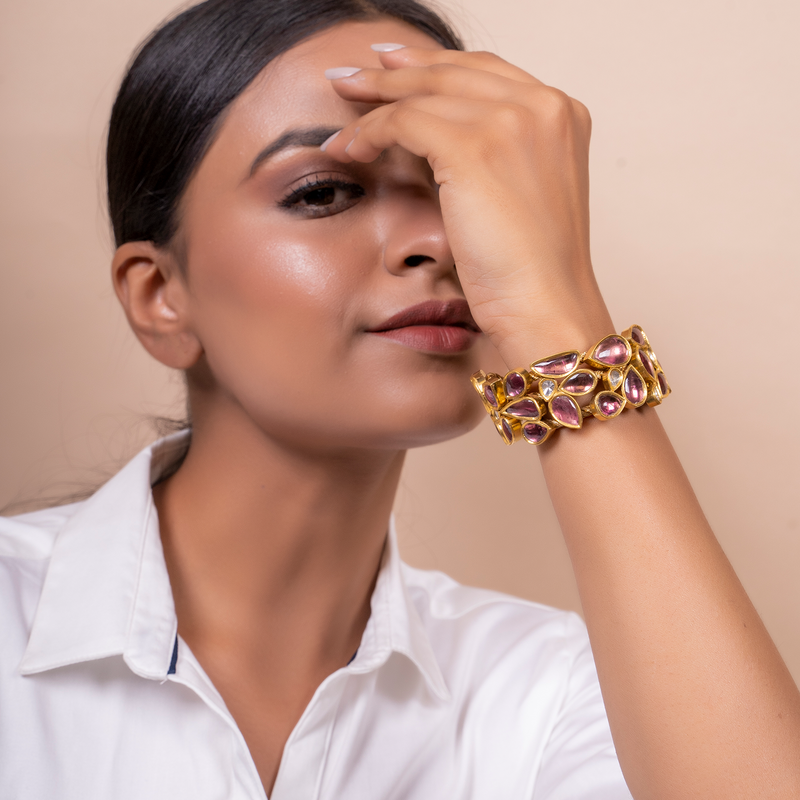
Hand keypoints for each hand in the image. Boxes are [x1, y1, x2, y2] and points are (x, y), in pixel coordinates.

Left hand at [324, 45, 613, 361]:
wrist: (546, 308)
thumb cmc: (534, 272)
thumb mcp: (523, 196)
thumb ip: (498, 156)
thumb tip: (444, 138)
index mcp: (562, 115)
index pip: (485, 72)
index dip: (435, 65)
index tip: (395, 65)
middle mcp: (543, 106)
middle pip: (452, 71)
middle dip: (394, 70)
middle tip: (354, 75)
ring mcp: (511, 122)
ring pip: (422, 93)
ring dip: (374, 104)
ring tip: (342, 111)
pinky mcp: (474, 147)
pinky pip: (402, 122)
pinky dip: (370, 133)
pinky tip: (350, 149)